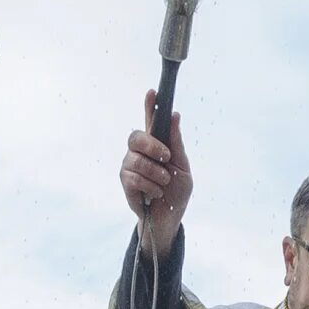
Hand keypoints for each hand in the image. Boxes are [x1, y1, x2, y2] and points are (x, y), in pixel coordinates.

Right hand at [122, 96, 193, 252]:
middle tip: (166, 157)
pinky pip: (134, 177)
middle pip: (136, 136)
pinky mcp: (125, 182)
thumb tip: (174, 116)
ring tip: (163, 183)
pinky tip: (155, 193)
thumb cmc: (177, 192)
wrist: (170, 217)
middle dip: (152, 146)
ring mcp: (130, 166)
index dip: (150, 106)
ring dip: (156, 173)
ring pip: (136, 160)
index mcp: (157, 145)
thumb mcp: (183, 167)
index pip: (151, 121)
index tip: (152, 91)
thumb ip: (176, 143)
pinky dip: (150, 186)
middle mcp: (140, 152)